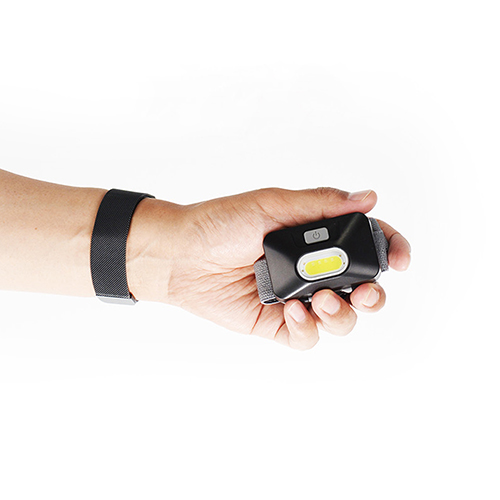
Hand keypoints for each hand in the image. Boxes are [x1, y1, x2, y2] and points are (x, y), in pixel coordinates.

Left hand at [131, 188, 410, 349]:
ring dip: (342, 314)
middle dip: (374, 296)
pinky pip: (307, 336)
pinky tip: (295, 312)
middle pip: (362, 290)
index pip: (365, 245)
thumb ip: (321, 205)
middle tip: (365, 293)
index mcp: (315, 237)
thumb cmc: (221, 223)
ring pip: (340, 319)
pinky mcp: (277, 322)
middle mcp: (311, 270)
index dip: (390, 251)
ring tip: (320, 300)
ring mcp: (296, 298)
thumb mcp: (272, 204)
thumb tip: (369, 198)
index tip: (400, 260)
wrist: (180, 254)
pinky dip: (309, 329)